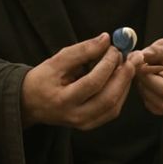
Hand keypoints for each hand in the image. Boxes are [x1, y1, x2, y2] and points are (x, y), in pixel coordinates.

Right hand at [21, 32, 138, 129]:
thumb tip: (106, 39)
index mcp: (63, 101)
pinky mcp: (91, 124)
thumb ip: (81, 50)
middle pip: (109, 98)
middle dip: (124, 75)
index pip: (93, 83)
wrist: (30, 103)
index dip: (107, 64)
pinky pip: (112, 110)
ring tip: (129, 64)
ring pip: (114, 106)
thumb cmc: (41, 80)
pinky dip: (121, 92)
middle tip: (132, 56)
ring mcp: (85, 124)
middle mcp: (76, 116)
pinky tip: (122, 78)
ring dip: (125, 83)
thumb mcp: (56, 61)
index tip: (114, 48)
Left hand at [135, 36, 162, 119]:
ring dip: (146, 90)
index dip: (153, 68)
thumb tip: (145, 55)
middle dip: (148, 80)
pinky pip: (158, 109)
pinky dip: (147, 98)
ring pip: (162, 103)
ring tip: (142, 77)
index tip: (142, 60)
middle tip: (139, 69)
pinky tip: (146, 86)